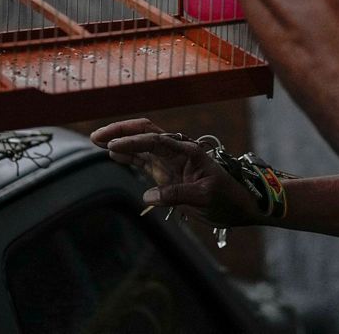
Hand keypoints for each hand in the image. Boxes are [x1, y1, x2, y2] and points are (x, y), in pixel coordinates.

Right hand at [90, 118, 260, 225]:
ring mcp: (170, 162)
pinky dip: (128, 156)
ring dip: (121, 141)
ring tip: (97, 140)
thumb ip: (176, 194)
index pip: (155, 140)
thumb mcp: (204, 197)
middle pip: (144, 133)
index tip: (113, 146)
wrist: (241, 206)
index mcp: (187, 151)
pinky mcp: (167, 174)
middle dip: (121, 131)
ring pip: (141, 146)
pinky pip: (144, 161)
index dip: (133, 141)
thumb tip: (146, 196)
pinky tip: (113, 154)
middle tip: (96, 136)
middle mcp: (176, 152)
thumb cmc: (227, 198)